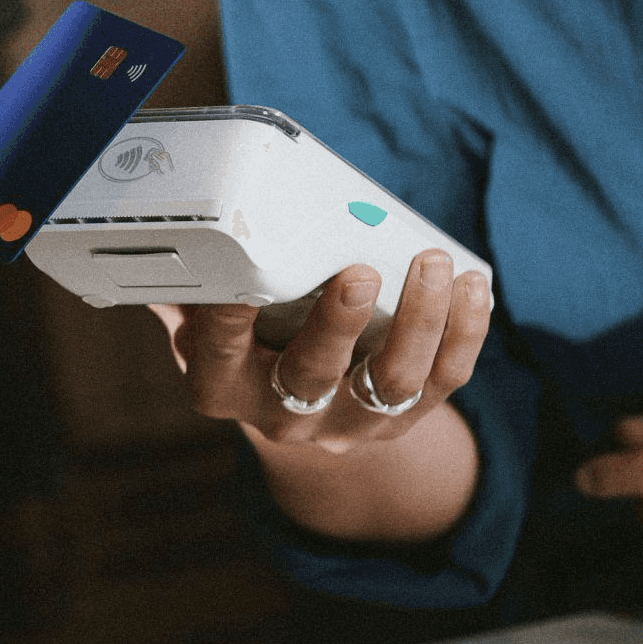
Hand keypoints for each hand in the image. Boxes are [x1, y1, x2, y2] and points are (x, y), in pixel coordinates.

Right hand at [152, 250, 489, 450]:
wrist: (296, 412)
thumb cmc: (244, 342)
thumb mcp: (207, 322)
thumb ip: (190, 282)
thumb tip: (169, 219)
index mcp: (224, 387)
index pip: (219, 354)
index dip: (227, 320)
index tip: (242, 274)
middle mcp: (282, 416)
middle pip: (311, 378)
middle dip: (338, 325)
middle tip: (359, 272)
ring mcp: (347, 424)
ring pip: (390, 384)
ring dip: (418, 322)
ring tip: (434, 263)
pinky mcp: (402, 420)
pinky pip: (444, 382)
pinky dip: (464, 334)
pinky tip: (473, 285)